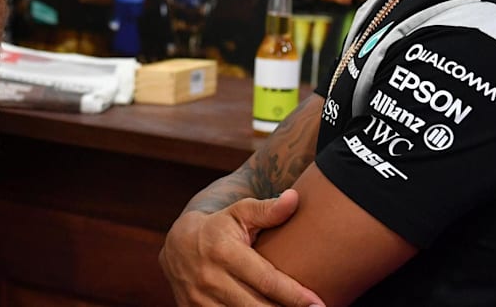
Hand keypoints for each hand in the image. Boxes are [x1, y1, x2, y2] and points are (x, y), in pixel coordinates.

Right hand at [160, 191, 322, 306]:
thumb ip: (267, 209)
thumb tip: (294, 199)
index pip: (266, 280)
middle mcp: (210, 278)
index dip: (294, 295)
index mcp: (224, 252)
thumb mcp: (239, 212)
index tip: (318, 304)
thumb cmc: (218, 227)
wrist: (177, 245)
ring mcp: (200, 300)